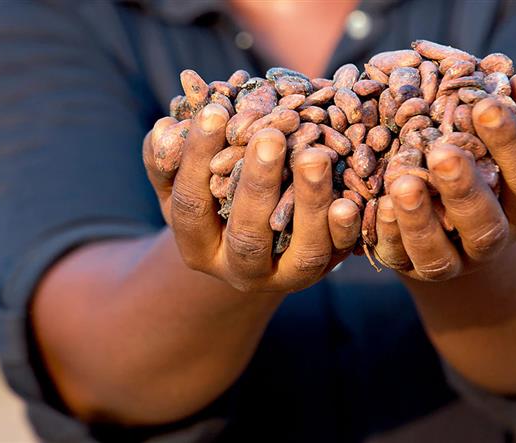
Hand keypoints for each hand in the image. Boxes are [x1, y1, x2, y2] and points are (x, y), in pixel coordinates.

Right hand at [143, 104, 360, 293]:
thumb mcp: (183, 182)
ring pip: (301, 248)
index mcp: (198, 247)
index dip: (199, 159)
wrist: (262, 248)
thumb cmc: (215, 199)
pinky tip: (349, 200)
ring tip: (315, 155)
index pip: (191, 203)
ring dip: (309, 201)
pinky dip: (346, 227)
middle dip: (258, 183)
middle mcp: (240, 270)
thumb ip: (169, 157)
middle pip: (248, 234)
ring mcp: (287, 275)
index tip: (216, 110)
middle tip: (270, 135)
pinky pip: (340, 251)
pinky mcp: (327, 268)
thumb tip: (166, 128)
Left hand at [375, 73, 515, 280]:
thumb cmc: (477, 163)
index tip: (484, 105)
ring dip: (419, 218)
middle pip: (485, 222)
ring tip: (403, 181)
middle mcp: (491, 240)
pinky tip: (378, 205)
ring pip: (439, 253)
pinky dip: (387, 233)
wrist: (447, 226)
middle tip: (442, 152)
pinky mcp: (409, 268)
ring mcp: (451, 262)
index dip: (509, 142)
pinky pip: (397, 258)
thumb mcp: (499, 138)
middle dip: (463, 188)